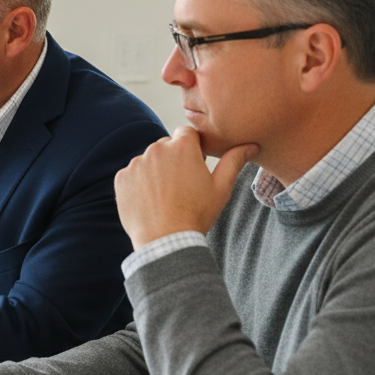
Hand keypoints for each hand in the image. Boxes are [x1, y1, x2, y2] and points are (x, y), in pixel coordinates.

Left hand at [114, 126, 258, 248]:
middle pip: (166, 146)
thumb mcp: (221, 188)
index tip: (195, 166)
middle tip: (181, 185)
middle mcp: (156, 148)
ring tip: (165, 196)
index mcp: (182, 146)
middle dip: (173, 159)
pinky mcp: (122, 178)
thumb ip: (234, 160)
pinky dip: (139, 184)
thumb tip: (252, 145)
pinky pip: (132, 175)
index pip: (187, 133)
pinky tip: (149, 201)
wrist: (165, 241)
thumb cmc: (196, 214)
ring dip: (155, 171)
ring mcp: (136, 163)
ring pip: (148, 160)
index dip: (192, 148)